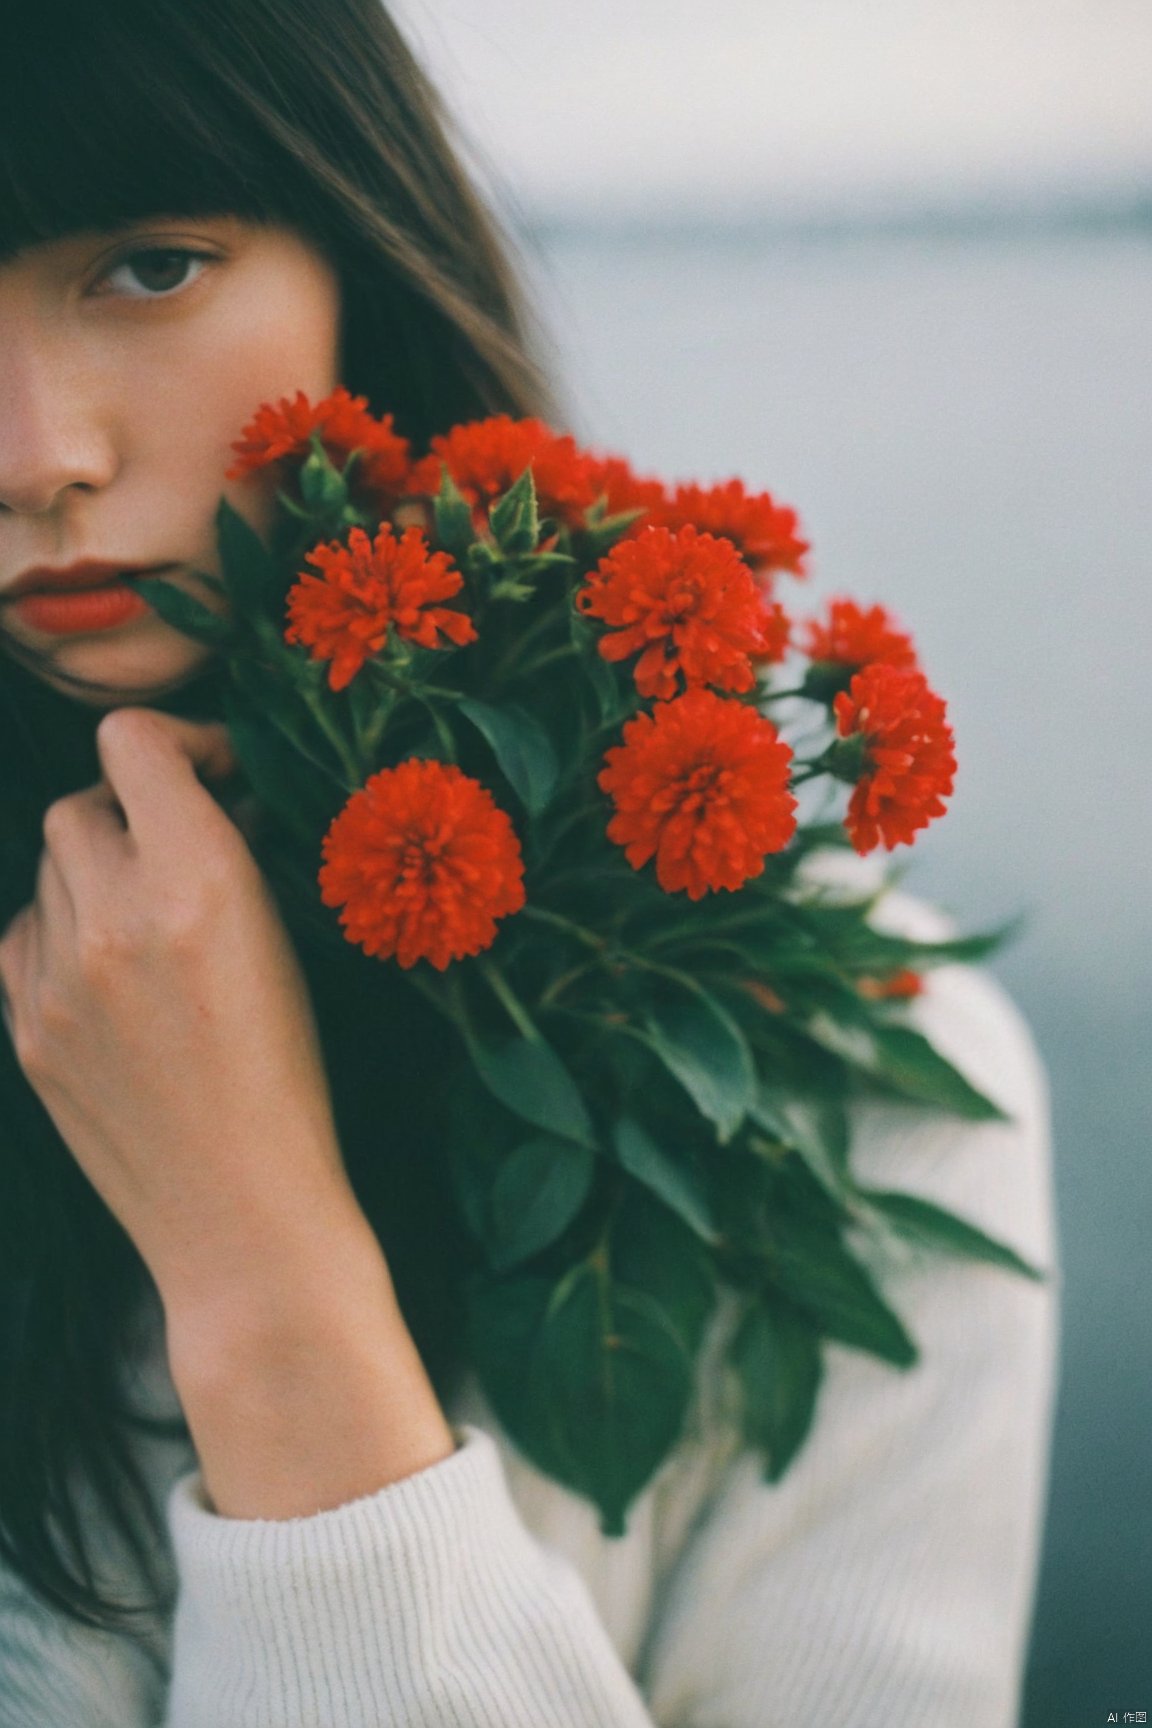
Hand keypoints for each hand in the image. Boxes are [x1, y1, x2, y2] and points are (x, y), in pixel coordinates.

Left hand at [0, 706, 373, 1325]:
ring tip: (148, 919)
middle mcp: (114, 920)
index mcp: (199, 886)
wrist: (241, 1214)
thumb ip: (240, 859)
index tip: (212, 776)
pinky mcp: (24, 1030)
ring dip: (94, 871)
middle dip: (132, 813)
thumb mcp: (292, 949)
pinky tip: (107, 970)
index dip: (176, 743)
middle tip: (182, 850)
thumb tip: (217, 797)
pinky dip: (58, 931)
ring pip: (47, 870)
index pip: (132, 745)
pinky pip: (21, 935)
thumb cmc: (293, 1082)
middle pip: (80, 804)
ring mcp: (55, 979)